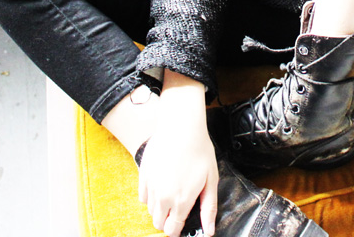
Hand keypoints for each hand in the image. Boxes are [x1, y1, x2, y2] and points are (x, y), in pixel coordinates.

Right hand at [138, 73, 217, 236]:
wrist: (181, 127)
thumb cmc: (199, 151)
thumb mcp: (211, 180)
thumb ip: (208, 208)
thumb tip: (209, 230)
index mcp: (181, 201)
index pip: (173, 229)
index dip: (178, 229)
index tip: (182, 223)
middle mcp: (163, 197)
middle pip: (159, 223)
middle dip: (169, 220)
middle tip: (179, 207)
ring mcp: (151, 187)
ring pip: (151, 211)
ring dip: (160, 208)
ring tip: (172, 192)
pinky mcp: (143, 175)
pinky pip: (142, 197)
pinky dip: (150, 196)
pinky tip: (161, 186)